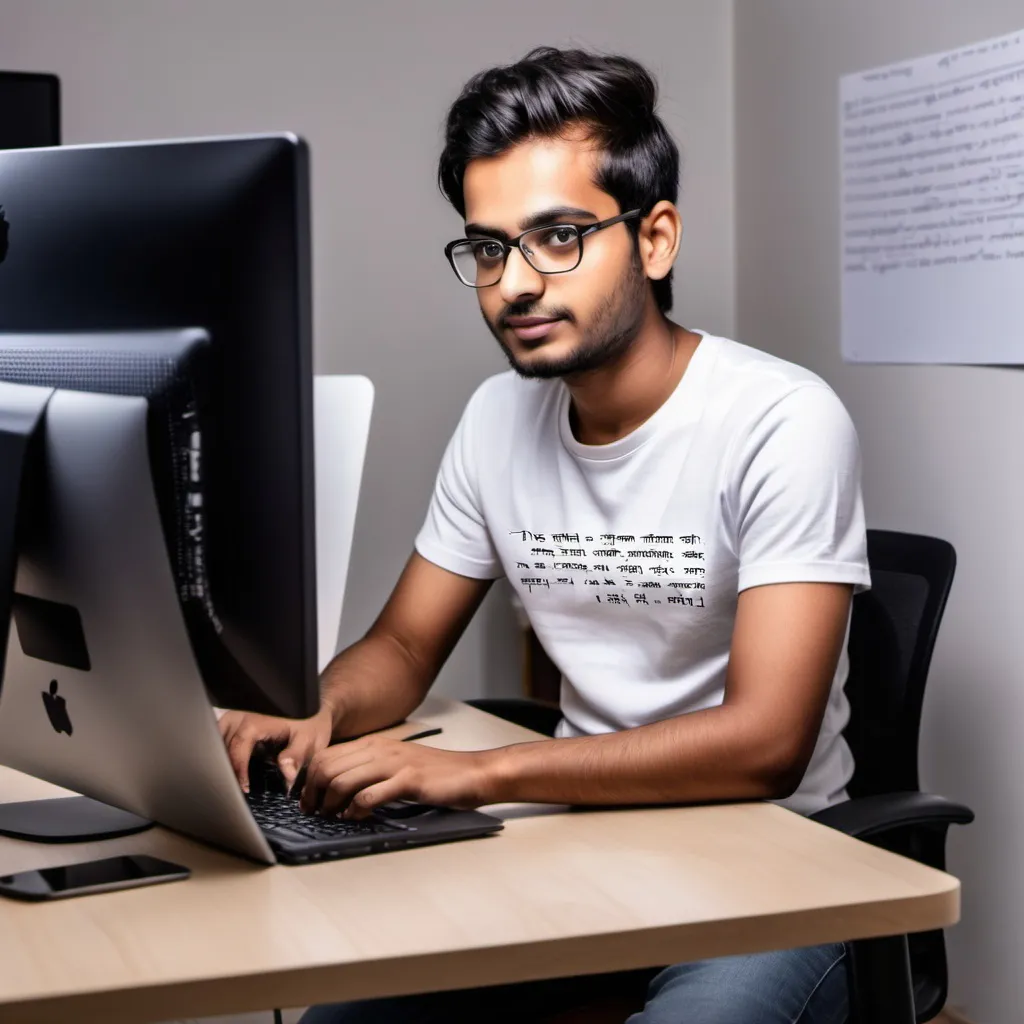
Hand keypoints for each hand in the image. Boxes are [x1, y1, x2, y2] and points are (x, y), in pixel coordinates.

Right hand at [218, 705, 333, 791]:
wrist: (311, 707)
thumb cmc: (310, 723)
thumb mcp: (308, 739)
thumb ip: (296, 756)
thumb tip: (287, 775)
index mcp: (255, 722)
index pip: (236, 748)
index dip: (237, 770)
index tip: (244, 788)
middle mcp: (241, 716)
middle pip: (219, 744)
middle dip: (222, 766)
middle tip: (232, 788)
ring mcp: (235, 718)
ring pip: (215, 740)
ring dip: (220, 759)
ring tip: (229, 780)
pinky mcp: (234, 722)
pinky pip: (219, 737)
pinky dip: (221, 752)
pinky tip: (229, 768)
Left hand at [299, 735, 498, 817]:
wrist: (472, 772)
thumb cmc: (435, 774)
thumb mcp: (396, 765)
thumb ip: (369, 770)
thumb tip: (337, 788)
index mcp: (374, 743)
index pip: (326, 754)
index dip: (307, 779)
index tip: (305, 799)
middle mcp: (380, 749)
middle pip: (327, 766)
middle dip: (311, 793)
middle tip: (312, 812)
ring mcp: (394, 763)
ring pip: (342, 780)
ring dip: (329, 803)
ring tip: (330, 816)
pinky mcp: (408, 780)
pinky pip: (369, 795)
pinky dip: (355, 810)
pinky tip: (355, 817)